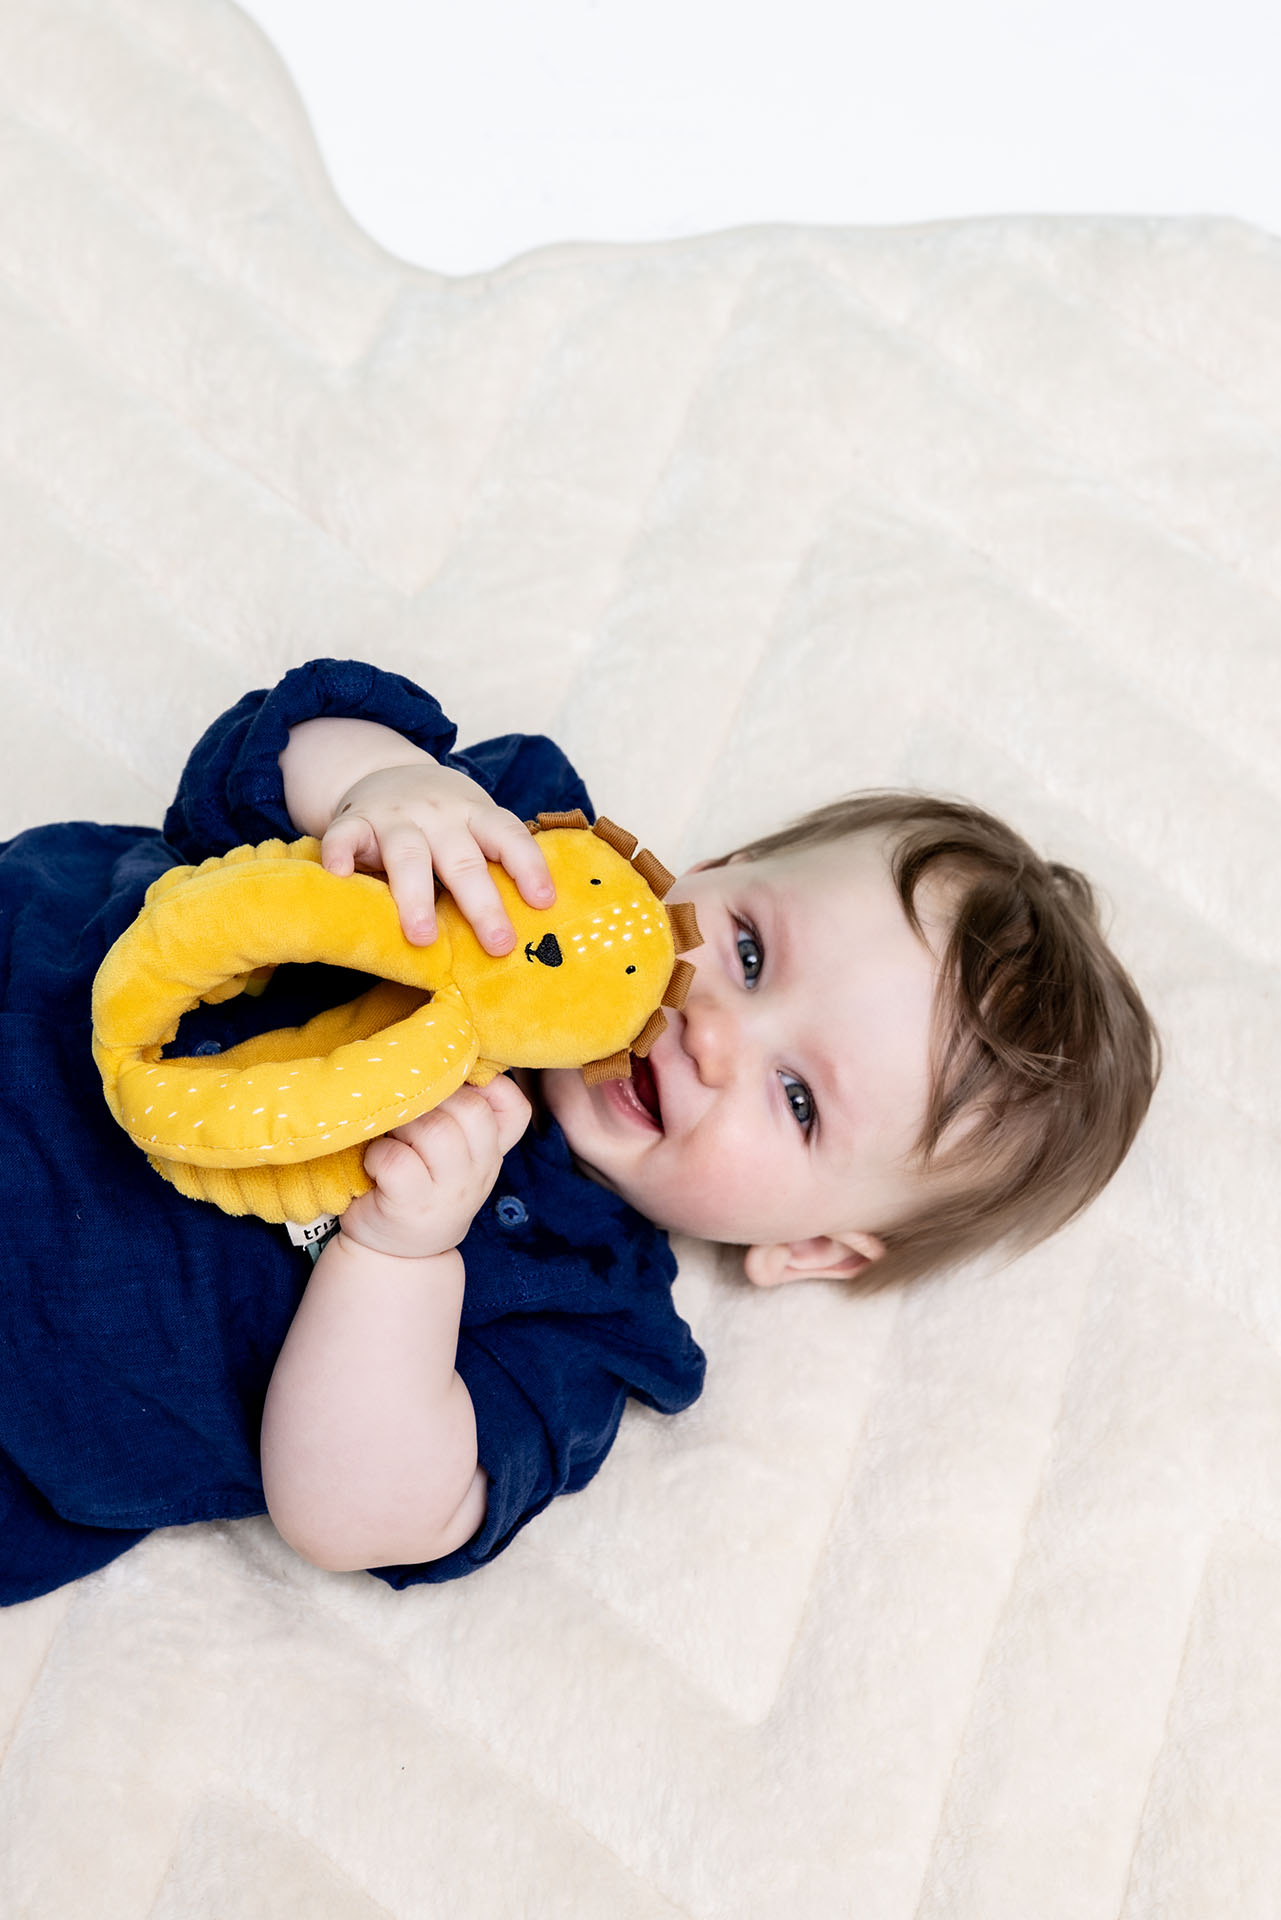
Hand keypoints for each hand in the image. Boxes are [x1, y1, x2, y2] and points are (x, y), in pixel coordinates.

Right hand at [319, 761, 555, 952]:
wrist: (387, 771)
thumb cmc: (444, 818)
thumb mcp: (474, 824)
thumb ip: (492, 860)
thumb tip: (534, 921)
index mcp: (475, 814)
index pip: (508, 836)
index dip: (528, 867)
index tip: (544, 902)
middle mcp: (438, 813)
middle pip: (463, 859)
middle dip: (482, 904)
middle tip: (498, 945)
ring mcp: (394, 816)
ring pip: (407, 855)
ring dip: (415, 895)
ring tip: (423, 937)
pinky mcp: (353, 821)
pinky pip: (343, 836)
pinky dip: (338, 854)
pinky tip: (338, 878)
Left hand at [338, 1074, 532, 1260]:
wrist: (397, 1252)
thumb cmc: (420, 1182)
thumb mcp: (455, 1153)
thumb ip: (461, 1113)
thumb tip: (448, 1052)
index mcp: (491, 1150)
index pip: (514, 1108)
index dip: (488, 1086)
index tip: (454, 1086)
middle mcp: (479, 1171)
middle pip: (470, 1110)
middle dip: (431, 1100)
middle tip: (408, 1113)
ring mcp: (448, 1192)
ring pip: (434, 1131)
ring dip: (402, 1126)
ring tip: (392, 1138)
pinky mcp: (411, 1205)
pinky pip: (397, 1160)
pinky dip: (378, 1155)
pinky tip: (376, 1165)